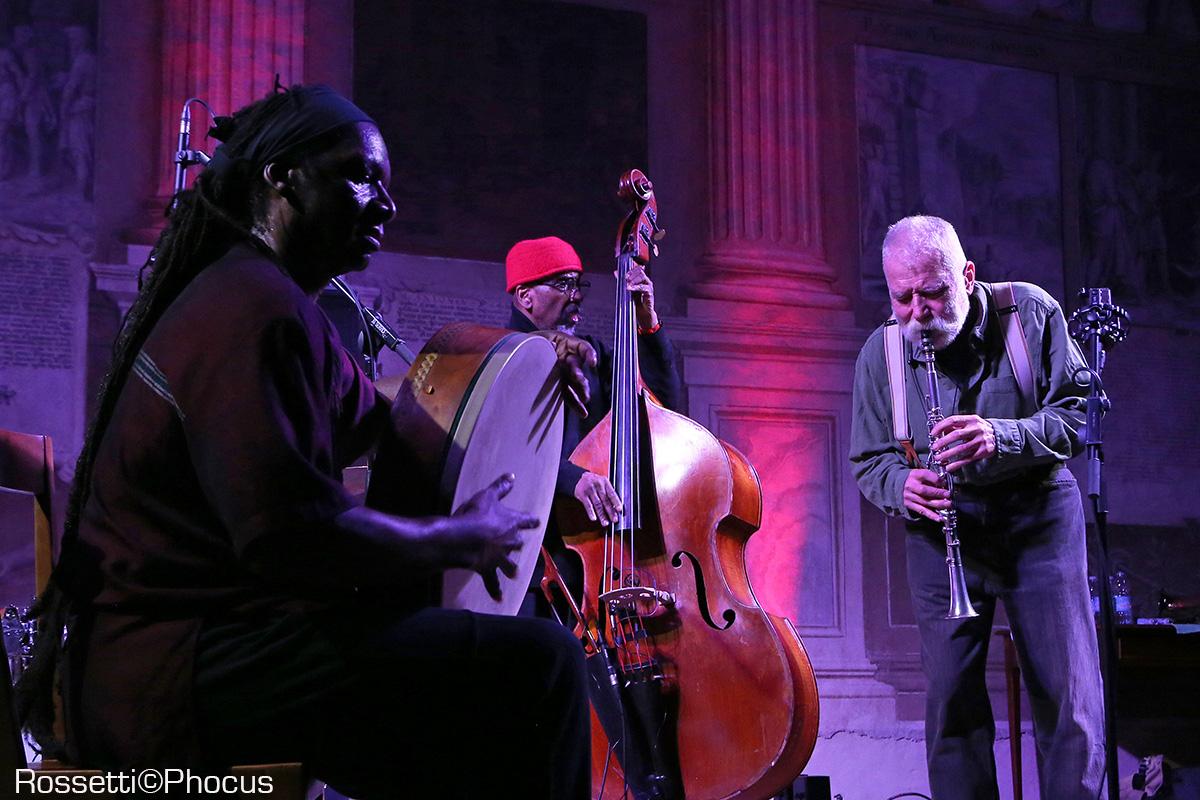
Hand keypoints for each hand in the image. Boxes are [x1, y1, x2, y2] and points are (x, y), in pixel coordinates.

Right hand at [453, 474, 539, 599]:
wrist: (465, 539)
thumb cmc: (476, 515)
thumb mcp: (488, 496)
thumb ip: (501, 487)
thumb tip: (512, 475)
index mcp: (511, 523)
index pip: (526, 520)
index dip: (531, 520)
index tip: (536, 521)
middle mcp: (508, 542)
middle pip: (517, 543)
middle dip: (518, 543)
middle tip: (519, 544)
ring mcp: (499, 558)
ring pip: (509, 564)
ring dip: (511, 568)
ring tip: (515, 573)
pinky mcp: (487, 569)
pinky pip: (492, 582)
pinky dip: (495, 590)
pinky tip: (499, 598)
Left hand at [531, 330, 596, 417]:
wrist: (520, 351)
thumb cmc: (530, 341)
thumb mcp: (537, 339)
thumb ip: (544, 343)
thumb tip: (551, 347)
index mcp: (564, 343)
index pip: (581, 347)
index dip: (589, 353)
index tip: (592, 362)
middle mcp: (567, 358)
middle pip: (577, 366)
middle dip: (579, 373)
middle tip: (578, 378)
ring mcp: (564, 372)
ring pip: (576, 382)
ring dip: (581, 390)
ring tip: (585, 398)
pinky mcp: (559, 384)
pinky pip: (569, 394)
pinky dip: (575, 404)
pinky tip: (582, 412)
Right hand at [574, 471, 621, 526]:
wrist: (578, 477)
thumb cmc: (594, 482)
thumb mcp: (602, 483)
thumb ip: (609, 492)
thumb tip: (616, 507)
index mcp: (605, 482)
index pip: (612, 493)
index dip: (616, 502)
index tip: (619, 510)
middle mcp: (598, 485)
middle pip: (605, 500)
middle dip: (610, 511)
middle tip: (614, 520)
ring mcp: (590, 490)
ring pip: (597, 504)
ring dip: (602, 515)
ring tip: (605, 522)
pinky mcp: (582, 494)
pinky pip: (588, 505)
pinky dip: (591, 512)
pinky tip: (594, 518)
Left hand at [625, 264, 658, 330]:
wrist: (642, 313)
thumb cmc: (636, 301)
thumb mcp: (628, 289)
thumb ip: (623, 280)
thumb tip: (616, 272)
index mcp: (641, 279)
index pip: (637, 269)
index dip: (631, 269)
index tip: (624, 272)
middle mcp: (646, 281)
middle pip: (640, 271)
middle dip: (631, 274)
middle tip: (625, 277)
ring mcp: (648, 286)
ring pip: (642, 277)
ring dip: (633, 279)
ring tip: (627, 283)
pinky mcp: (649, 292)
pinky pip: (643, 287)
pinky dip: (635, 287)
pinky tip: (629, 288)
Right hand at [903, 469, 950, 522]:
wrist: (900, 485)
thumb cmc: (916, 479)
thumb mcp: (923, 473)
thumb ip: (933, 477)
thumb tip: (946, 482)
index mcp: (915, 475)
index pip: (925, 475)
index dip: (937, 480)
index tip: (945, 483)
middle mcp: (911, 485)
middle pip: (924, 490)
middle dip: (938, 493)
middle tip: (948, 495)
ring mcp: (909, 496)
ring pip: (925, 502)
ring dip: (938, 504)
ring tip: (948, 505)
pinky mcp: (909, 504)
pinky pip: (922, 511)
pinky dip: (931, 515)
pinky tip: (939, 518)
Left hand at [929, 414, 995, 471]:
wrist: (998, 435)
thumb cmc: (979, 429)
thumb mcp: (969, 423)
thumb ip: (955, 426)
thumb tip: (940, 432)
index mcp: (971, 420)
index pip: (953, 420)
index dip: (941, 426)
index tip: (933, 433)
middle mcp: (976, 429)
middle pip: (956, 435)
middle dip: (943, 442)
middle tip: (934, 447)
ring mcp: (980, 441)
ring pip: (961, 449)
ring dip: (948, 454)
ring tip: (938, 458)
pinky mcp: (983, 452)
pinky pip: (967, 459)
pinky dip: (957, 464)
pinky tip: (949, 467)